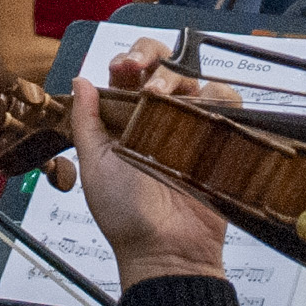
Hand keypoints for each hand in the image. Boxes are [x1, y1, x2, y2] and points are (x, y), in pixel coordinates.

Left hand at [72, 45, 231, 284]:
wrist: (164, 249)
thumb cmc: (125, 216)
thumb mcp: (95, 166)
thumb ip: (86, 122)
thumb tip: (79, 80)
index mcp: (125, 120)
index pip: (128, 75)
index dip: (126, 61)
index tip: (121, 66)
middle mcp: (159, 118)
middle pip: (163, 66)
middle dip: (152, 55)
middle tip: (140, 68)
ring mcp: (190, 126)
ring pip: (193, 78)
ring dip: (178, 78)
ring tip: (161, 98)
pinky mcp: (218, 138)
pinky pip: (226, 103)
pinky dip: (216, 97)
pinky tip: (198, 110)